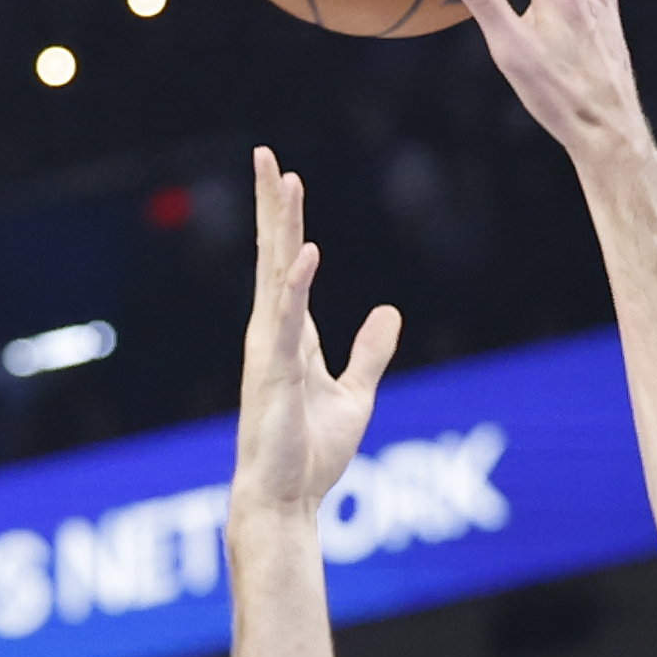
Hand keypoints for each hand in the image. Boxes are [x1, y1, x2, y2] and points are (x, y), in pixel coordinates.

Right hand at [230, 147, 399, 528]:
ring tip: (284, 182)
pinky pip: (286, 322)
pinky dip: (296, 287)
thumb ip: (370, 353)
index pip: (287, 264)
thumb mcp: (355, 394)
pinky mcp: (275, 375)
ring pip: (275, 276)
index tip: (284, 177)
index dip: (286, 221)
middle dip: (271, 206)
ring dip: (281, 228)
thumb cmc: (311, 454)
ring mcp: (270, 351)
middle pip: (274, 256)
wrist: (287, 500)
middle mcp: (273, 334)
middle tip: (266, 155)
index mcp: (291, 336)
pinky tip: (304, 253)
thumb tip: (389, 313)